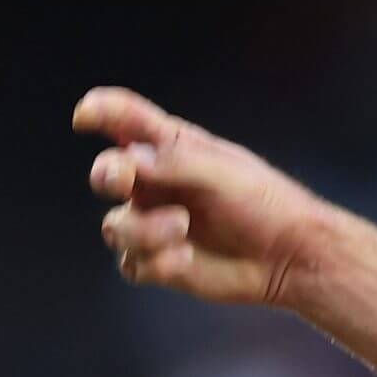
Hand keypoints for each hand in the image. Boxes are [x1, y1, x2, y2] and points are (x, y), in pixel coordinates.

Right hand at [73, 86, 331, 306]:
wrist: (291, 257)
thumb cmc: (265, 204)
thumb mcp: (226, 173)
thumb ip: (179, 163)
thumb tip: (131, 158)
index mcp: (171, 149)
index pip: (126, 120)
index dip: (101, 112)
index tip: (86, 116)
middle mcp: (155, 184)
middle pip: (107, 173)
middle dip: (107, 173)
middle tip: (121, 176)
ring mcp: (153, 223)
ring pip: (116, 227)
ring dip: (144, 229)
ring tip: (181, 227)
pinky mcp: (159, 263)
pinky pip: (133, 263)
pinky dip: (155, 261)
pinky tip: (185, 257)